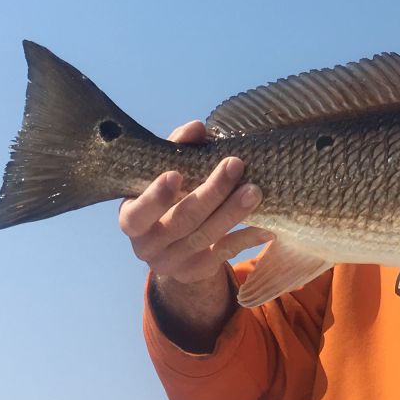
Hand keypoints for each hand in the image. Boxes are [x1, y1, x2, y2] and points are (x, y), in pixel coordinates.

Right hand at [119, 121, 273, 283]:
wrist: (171, 250)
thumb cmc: (169, 200)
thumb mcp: (166, 177)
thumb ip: (178, 151)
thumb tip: (196, 128)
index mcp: (132, 220)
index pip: (138, 212)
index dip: (155, 196)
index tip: (176, 174)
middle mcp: (148, 246)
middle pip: (182, 219)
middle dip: (211, 192)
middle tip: (235, 165)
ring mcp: (173, 262)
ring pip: (206, 236)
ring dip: (233, 212)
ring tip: (255, 191)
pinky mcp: (197, 271)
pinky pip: (225, 253)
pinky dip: (247, 238)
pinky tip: (267, 226)